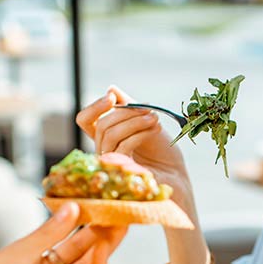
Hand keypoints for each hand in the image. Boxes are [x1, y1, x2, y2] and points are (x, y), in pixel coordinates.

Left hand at [0, 202, 125, 263]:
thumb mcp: (16, 254)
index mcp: (28, 254)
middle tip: (119, 213)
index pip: (62, 232)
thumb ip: (47, 233)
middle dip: (99, 231)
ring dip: (102, 247)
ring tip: (119, 228)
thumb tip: (71, 208)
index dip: (81, 219)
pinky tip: (103, 252)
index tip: (98, 203)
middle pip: (78, 248)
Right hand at [75, 86, 193, 206]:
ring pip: (110, 135)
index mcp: (106, 137)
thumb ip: (129, 107)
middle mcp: (104, 151)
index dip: (94, 107)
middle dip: (126, 112)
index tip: (111, 97)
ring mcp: (111, 163)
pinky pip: (122, 146)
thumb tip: (111, 89)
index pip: (85, 121)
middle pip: (101, 125)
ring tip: (155, 118)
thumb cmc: (161, 150)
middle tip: (150, 110)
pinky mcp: (122, 172)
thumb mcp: (145, 122)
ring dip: (134, 121)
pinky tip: (156, 129)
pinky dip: (140, 133)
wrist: (177, 174)